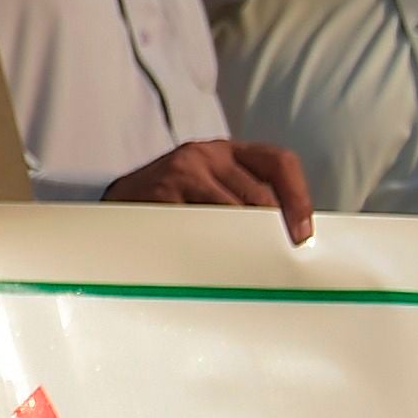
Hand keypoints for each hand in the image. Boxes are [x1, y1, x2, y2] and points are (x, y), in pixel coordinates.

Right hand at [104, 136, 314, 242]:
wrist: (114, 205)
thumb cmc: (170, 203)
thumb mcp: (209, 187)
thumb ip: (245, 199)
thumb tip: (292, 234)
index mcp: (226, 151)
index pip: (279, 162)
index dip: (299, 197)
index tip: (303, 234)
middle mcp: (206, 153)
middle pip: (260, 194)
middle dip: (273, 231)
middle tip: (280, 261)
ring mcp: (181, 171)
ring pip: (233, 213)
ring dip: (246, 244)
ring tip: (250, 267)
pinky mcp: (161, 193)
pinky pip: (200, 227)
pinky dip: (213, 248)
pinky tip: (214, 262)